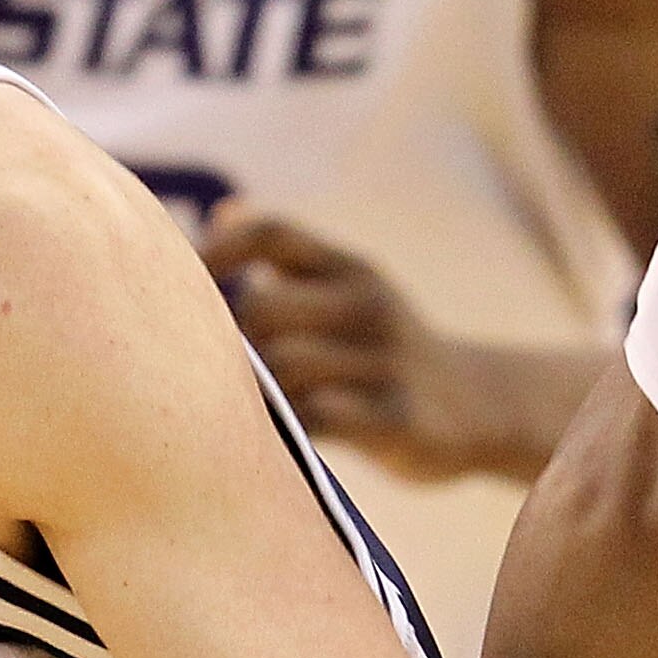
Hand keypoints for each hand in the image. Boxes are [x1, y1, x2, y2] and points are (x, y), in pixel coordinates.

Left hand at [197, 208, 552, 481]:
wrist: (480, 406)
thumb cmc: (381, 352)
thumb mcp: (348, 293)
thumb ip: (286, 262)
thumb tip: (222, 212)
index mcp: (350, 269)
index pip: (272, 234)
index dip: (214, 254)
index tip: (176, 292)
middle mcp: (369, 304)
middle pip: (262, 311)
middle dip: (224, 347)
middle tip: (201, 380)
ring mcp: (387, 362)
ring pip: (286, 369)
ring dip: (248, 394)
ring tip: (228, 416)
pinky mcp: (399, 419)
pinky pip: (320, 420)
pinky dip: (284, 432)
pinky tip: (270, 445)